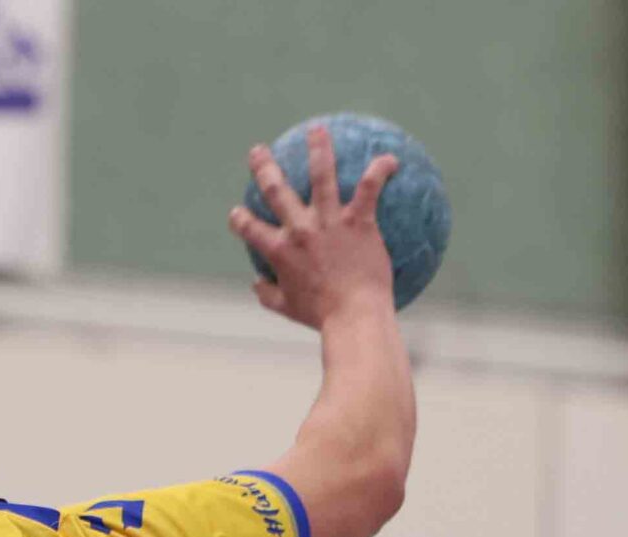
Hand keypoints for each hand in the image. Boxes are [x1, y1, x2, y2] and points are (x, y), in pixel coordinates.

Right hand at [228, 127, 401, 332]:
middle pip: (276, 190)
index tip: (237, 213)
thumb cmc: (322, 317)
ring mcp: (328, 223)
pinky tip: (390, 158)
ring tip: (316, 129)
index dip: (240, 220)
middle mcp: (299, 231)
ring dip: (318, 149)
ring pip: (320, 175)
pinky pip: (368, 188)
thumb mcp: (288, 309)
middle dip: (264, 167)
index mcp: (279, 252)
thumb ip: (268, 294)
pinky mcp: (357, 222)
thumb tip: (255, 285)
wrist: (354, 317)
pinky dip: (379, 170)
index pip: (250, 229)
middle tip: (258, 151)